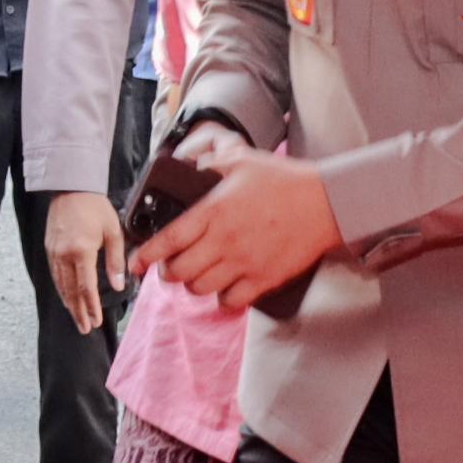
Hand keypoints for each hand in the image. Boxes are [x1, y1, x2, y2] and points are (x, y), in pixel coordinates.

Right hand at [44, 189, 129, 333]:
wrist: (71, 187)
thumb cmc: (95, 207)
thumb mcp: (113, 232)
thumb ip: (116, 261)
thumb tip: (118, 285)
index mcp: (81, 251)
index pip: (86, 287)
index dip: (91, 307)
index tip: (96, 321)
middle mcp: (64, 255)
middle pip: (71, 291)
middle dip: (79, 311)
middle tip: (85, 328)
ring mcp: (54, 253)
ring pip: (60, 285)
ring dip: (69, 304)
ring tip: (77, 318)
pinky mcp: (49, 249)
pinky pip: (55, 275)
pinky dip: (61, 290)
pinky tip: (67, 297)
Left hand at [129, 132, 337, 309]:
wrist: (326, 203)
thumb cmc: (285, 181)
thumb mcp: (243, 161)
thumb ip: (212, 162)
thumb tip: (191, 165)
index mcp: (214, 211)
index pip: (168, 240)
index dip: (145, 256)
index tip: (136, 263)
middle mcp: (224, 240)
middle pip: (179, 272)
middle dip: (169, 271)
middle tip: (172, 266)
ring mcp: (244, 263)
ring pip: (200, 288)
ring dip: (194, 284)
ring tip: (199, 274)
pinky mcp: (263, 279)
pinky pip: (229, 301)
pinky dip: (222, 298)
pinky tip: (225, 285)